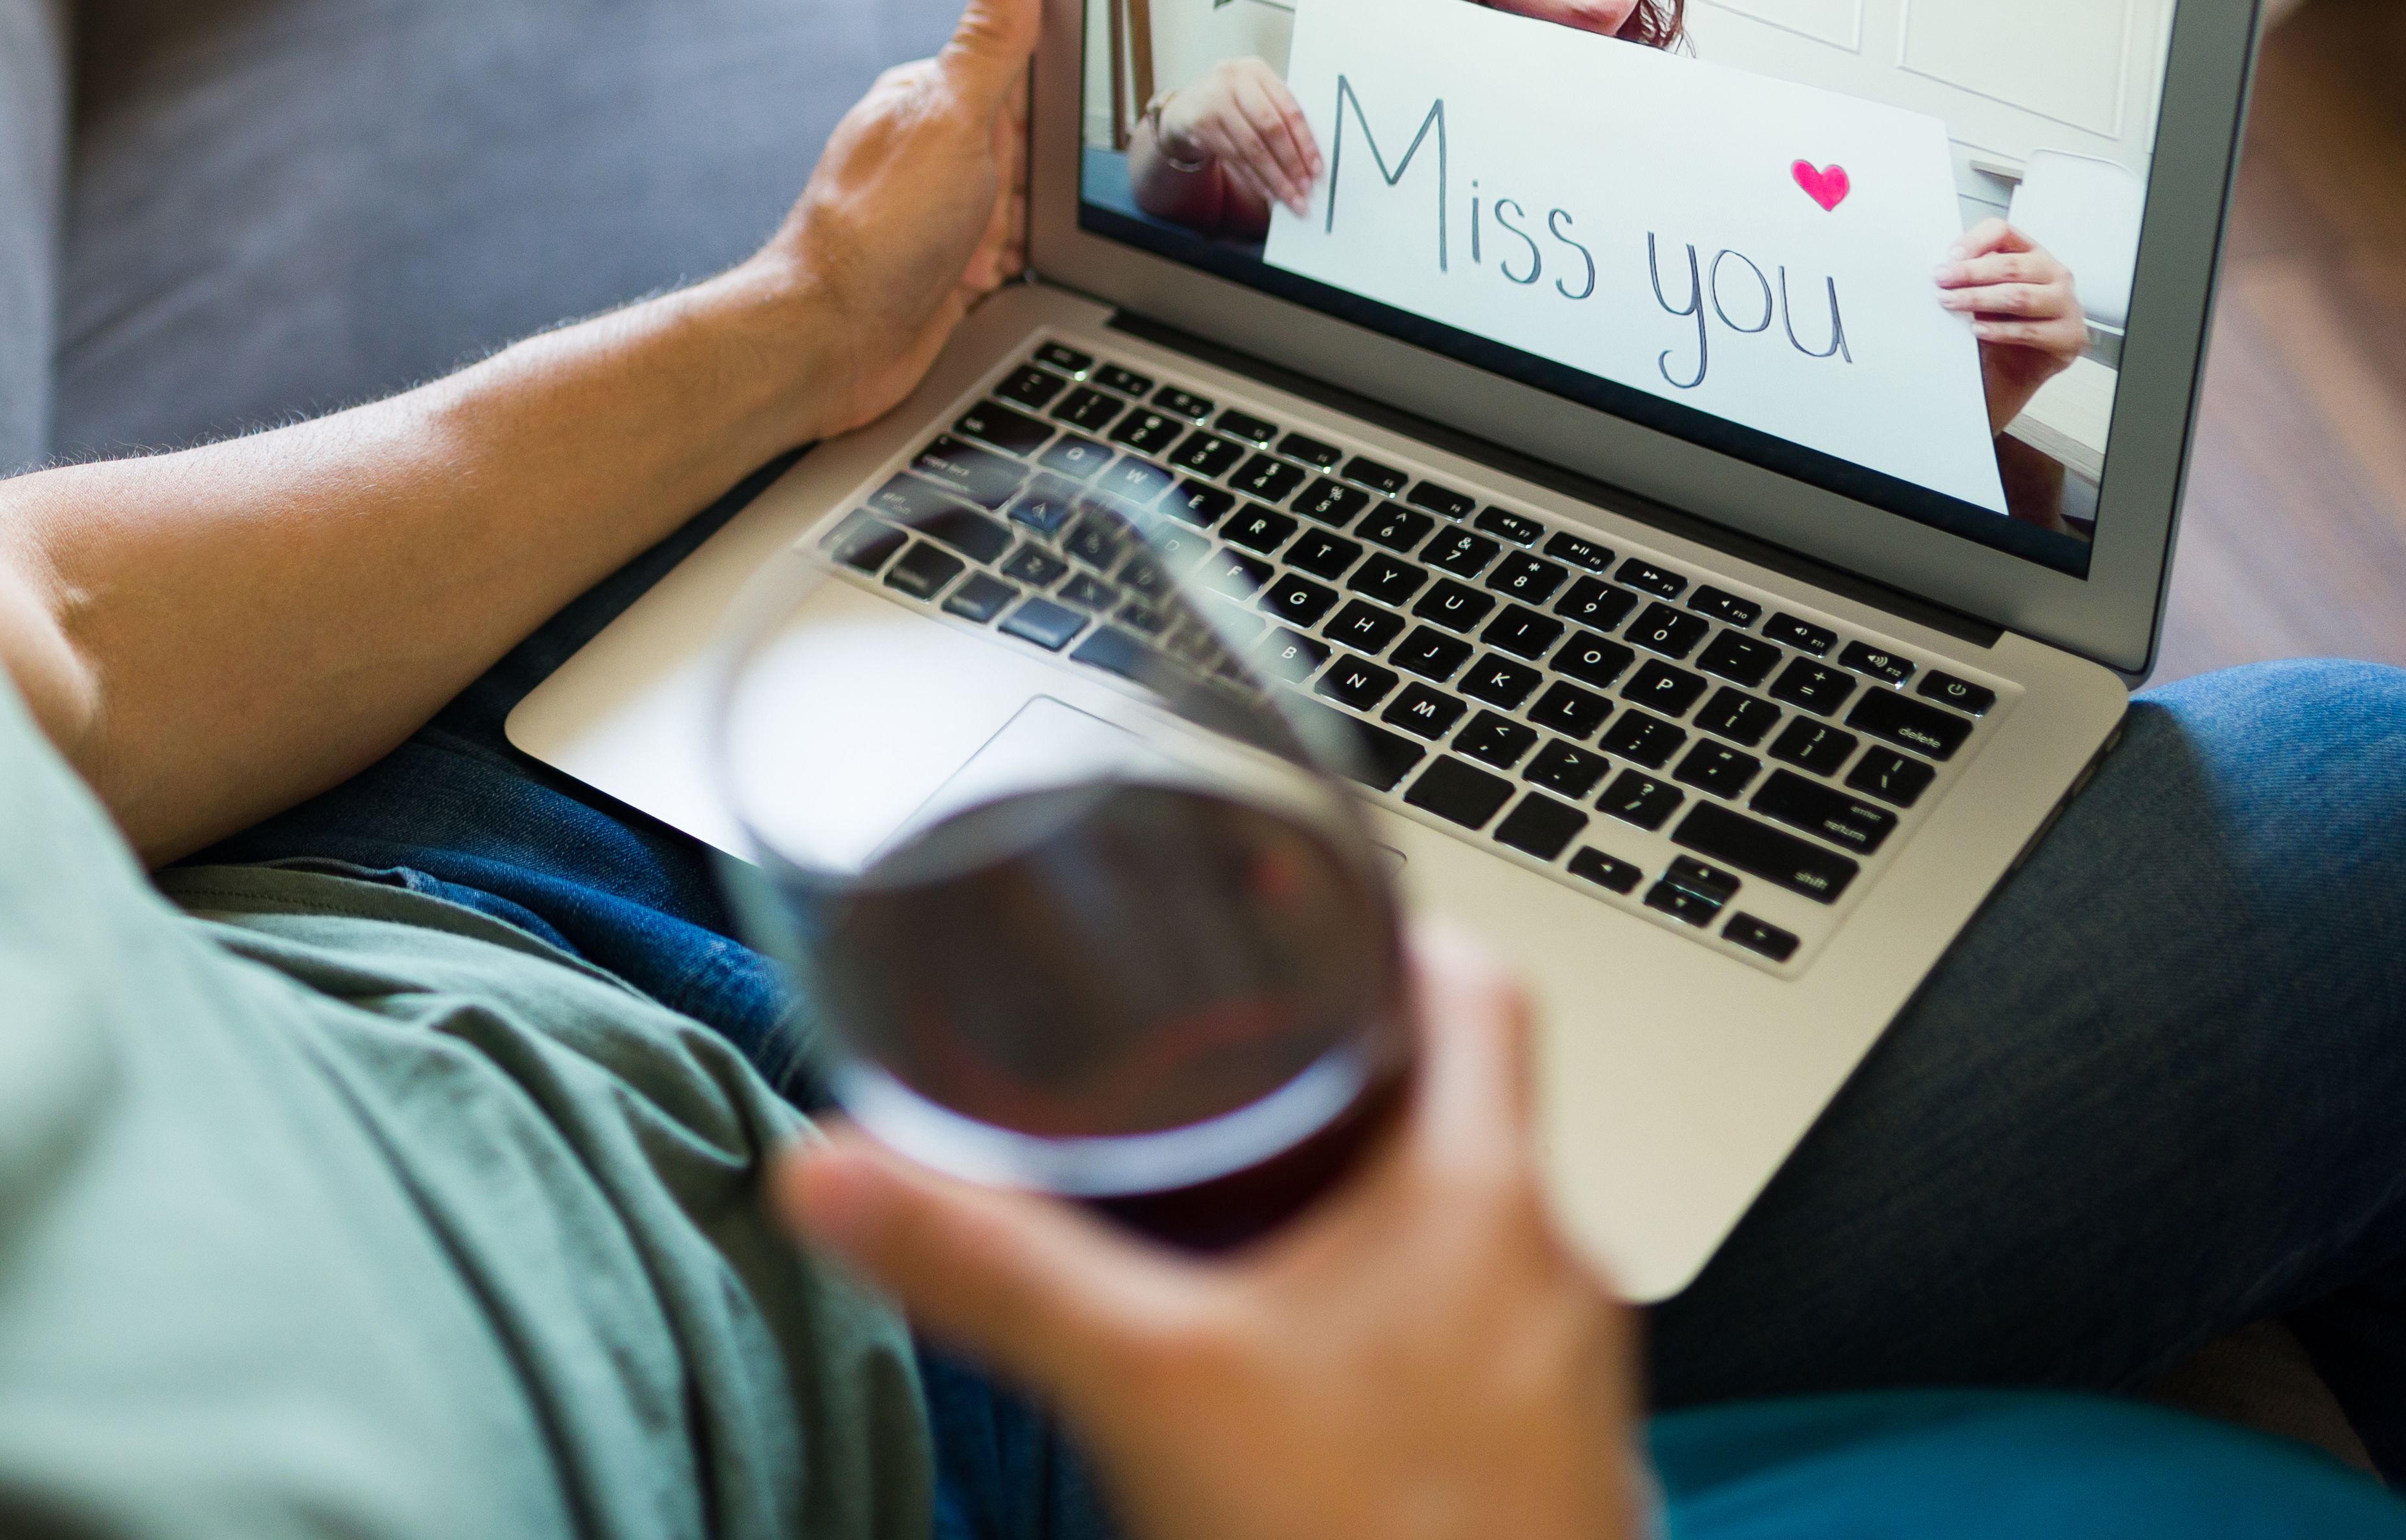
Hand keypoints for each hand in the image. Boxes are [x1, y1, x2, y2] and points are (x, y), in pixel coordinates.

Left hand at [755, 0, 1036, 441]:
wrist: (830, 347)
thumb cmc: (878, 233)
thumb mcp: (951, 119)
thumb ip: (990, 39)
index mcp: (928, 99)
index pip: (1018, 71)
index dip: (1053, 102)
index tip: (1062, 127)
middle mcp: (932, 150)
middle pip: (1031, 144)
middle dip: (1044, 176)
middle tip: (1016, 201)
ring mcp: (940, 212)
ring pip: (1025, 206)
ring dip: (1028, 228)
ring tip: (997, 246)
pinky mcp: (949, 269)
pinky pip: (1011, 258)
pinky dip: (1014, 270)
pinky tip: (997, 279)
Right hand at [775, 930, 1640, 1539]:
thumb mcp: (1145, 1386)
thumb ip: (991, 1267)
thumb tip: (842, 1171)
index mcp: (1481, 1201)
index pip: (1475, 983)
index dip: (1383, 931)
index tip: (1298, 924)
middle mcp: (1550, 1277)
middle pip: (1461, 1110)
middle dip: (1336, 1087)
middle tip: (1220, 1084)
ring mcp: (1563, 1387)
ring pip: (1468, 1240)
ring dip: (1363, 1216)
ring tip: (1235, 1226)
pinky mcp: (1546, 1480)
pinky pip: (1472, 1356)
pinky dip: (1385, 1336)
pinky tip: (1289, 1382)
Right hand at [1128, 56, 1319, 224]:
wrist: (1185, 109)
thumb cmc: (1232, 104)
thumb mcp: (1256, 96)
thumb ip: (1281, 115)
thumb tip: (1311, 161)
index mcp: (1256, 70)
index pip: (1289, 109)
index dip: (1305, 142)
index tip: (1316, 169)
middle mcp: (1233, 80)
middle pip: (1271, 128)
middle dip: (1291, 163)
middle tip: (1304, 189)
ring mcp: (1213, 101)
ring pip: (1252, 148)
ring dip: (1274, 178)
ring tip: (1289, 197)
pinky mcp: (1199, 124)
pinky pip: (1233, 158)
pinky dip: (1253, 179)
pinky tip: (1267, 193)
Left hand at [1937, 220, 2085, 435]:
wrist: (2016, 369)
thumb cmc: (1999, 323)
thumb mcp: (1984, 293)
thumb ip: (1972, 277)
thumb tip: (1941, 270)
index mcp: (2032, 254)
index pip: (2003, 232)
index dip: (1974, 241)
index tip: (1948, 257)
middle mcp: (2054, 273)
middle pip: (2011, 266)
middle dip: (1970, 273)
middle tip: (1940, 281)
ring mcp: (2067, 303)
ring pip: (2020, 296)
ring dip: (1980, 299)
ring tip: (1951, 303)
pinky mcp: (2070, 335)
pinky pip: (2030, 330)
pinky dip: (2000, 330)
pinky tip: (1977, 330)